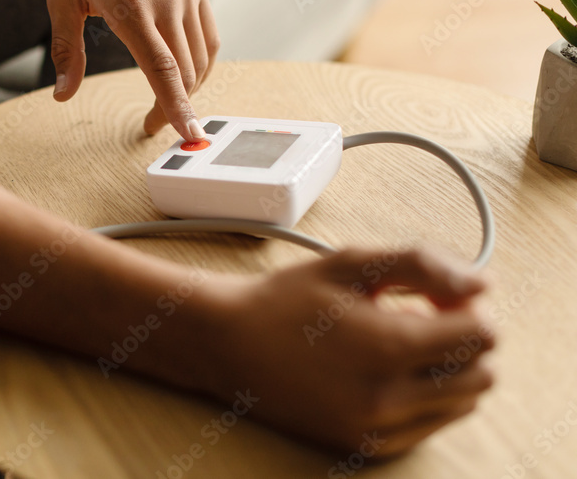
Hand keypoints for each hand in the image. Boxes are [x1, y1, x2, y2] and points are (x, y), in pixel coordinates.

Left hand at [46, 0, 218, 140]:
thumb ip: (66, 50)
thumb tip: (63, 94)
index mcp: (131, 7)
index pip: (163, 71)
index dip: (176, 109)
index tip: (188, 137)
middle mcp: (167, 0)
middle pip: (186, 72)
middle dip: (174, 107)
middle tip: (151, 125)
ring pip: (202, 57)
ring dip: (190, 87)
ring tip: (169, 102)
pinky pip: (208, 34)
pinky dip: (201, 61)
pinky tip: (185, 71)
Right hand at [198, 248, 495, 455]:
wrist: (228, 344)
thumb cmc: (285, 300)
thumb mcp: (350, 264)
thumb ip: (422, 265)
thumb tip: (481, 282)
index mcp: (389, 347)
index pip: (482, 334)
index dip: (469, 305)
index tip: (438, 294)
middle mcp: (389, 398)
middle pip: (481, 374)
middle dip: (464, 339)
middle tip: (422, 315)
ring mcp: (377, 429)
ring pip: (461, 404)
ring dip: (447, 370)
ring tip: (399, 343)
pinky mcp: (365, 446)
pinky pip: (427, 427)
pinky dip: (423, 398)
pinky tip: (384, 370)